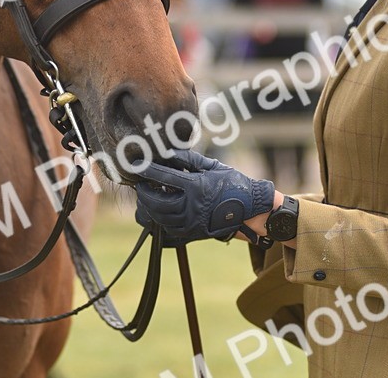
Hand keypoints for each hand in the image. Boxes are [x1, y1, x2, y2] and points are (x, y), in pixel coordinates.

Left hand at [134, 149, 274, 245]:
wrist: (251, 209)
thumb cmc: (233, 184)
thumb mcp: (212, 166)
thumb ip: (188, 158)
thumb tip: (167, 152)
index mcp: (196, 187)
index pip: (164, 177)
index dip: (148, 170)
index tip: (137, 165)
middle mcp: (192, 207)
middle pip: (157, 201)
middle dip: (144, 193)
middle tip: (140, 184)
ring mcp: (192, 224)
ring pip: (159, 218)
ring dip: (148, 208)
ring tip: (146, 198)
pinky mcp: (193, 235)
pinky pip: (168, 232)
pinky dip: (157, 222)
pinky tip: (155, 213)